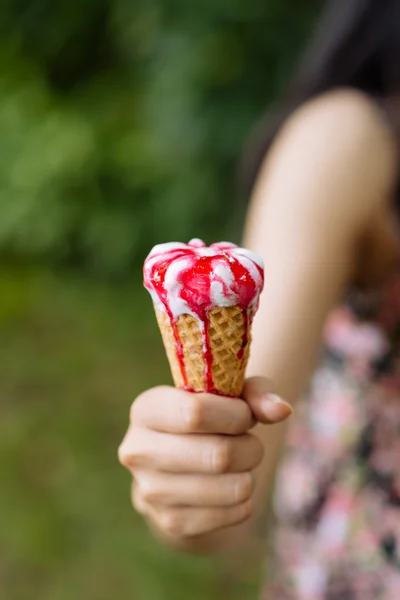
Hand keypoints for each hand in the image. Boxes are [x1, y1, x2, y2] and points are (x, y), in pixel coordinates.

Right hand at [118, 379, 290, 545]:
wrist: (181, 467)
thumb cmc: (210, 418)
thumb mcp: (228, 395)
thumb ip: (255, 394)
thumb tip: (281, 410)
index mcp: (145, 408)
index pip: (196, 413)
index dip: (235, 415)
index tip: (245, 415)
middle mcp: (138, 450)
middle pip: (219, 455)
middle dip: (250, 446)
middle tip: (249, 440)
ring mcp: (150, 491)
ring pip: (231, 487)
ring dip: (250, 472)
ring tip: (241, 462)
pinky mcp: (170, 522)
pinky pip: (235, 512)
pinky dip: (246, 498)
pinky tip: (232, 484)